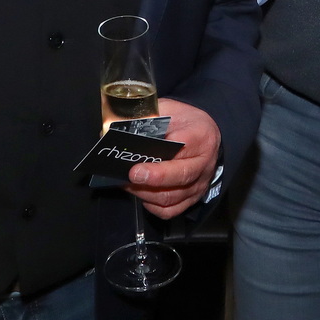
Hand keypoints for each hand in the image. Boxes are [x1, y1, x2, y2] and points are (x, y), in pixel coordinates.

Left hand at [129, 97, 219, 218]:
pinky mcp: (193, 197)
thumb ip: (146, 117)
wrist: (206, 133)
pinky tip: (141, 194)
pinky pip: (172, 210)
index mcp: (200, 136)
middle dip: (152, 180)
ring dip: (146, 193)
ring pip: (172, 197)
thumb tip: (113, 129)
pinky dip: (153, 206)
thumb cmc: (185, 121)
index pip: (182, 149)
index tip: (136, 167)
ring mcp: (199, 183)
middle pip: (180, 177)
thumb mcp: (169, 109)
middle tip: (129, 177)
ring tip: (127, 184)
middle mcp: (203, 163)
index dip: (159, 162)